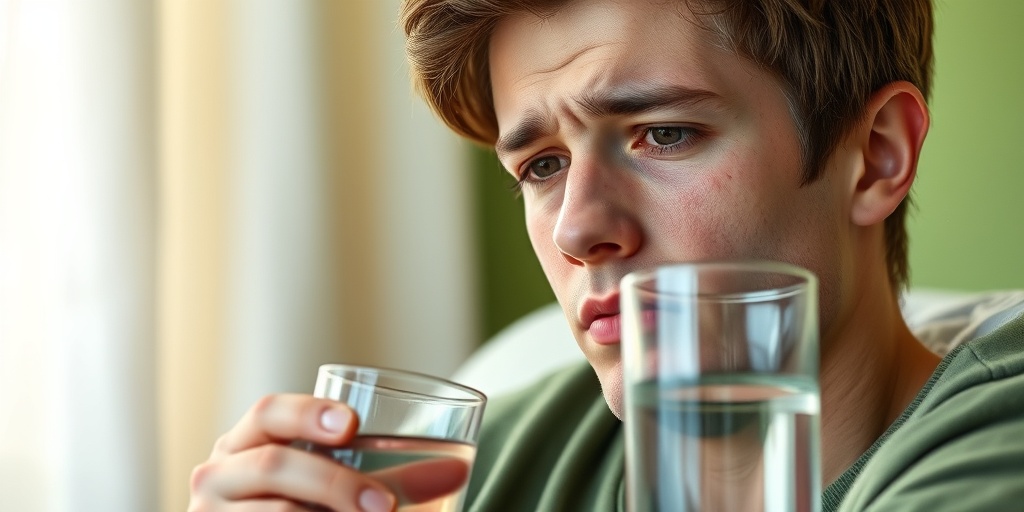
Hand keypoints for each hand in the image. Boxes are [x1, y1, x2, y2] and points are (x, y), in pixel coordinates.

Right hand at [188, 394, 469, 510]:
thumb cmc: (301, 506)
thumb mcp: (335, 486)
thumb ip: (390, 479)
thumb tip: (460, 470)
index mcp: (245, 443)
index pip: (269, 412)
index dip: (308, 413)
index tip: (352, 424)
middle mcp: (218, 475)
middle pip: (273, 465)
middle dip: (334, 483)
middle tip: (384, 505)